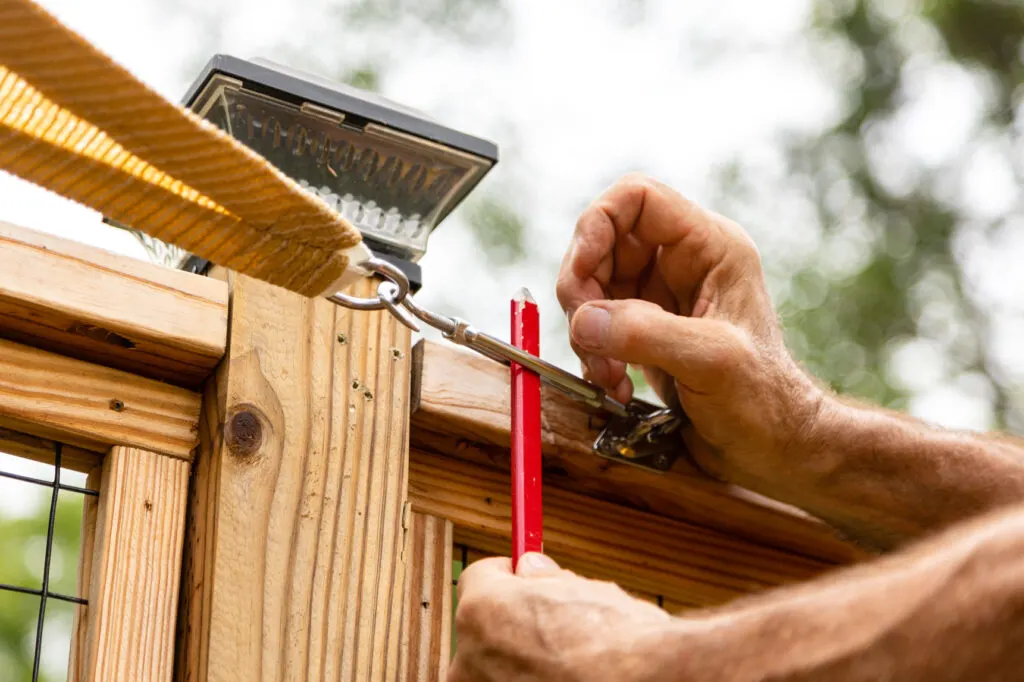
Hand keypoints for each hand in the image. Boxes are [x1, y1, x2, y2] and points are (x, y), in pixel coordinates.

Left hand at [449, 553, 674, 681]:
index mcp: (480, 610)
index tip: (527, 580)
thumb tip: (532, 569)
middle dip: (512, 625)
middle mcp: (470, 657)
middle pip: (484, 628)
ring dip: (523, 663)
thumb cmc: (616, 639)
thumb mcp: (581, 589)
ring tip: (571, 661)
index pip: (478, 578)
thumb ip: (543, 580)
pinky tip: (570, 680)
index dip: (507, 577)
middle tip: (553, 625)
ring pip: (499, 668)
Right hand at [556, 174, 824, 491]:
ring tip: (606, 376)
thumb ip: (646, 334)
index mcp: (710, 247)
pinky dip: (592, 354)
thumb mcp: (712, 362)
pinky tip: (614, 386)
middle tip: (586, 338)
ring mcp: (661, 297)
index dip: (597, 225)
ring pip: (593, 286)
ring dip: (585, 331)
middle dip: (583, 291)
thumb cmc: (765, 403)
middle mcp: (682, 263)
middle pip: (603, 244)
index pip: (637, 199)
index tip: (581, 274)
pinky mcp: (645, 331)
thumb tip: (584, 320)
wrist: (774, 450)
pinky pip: (597, 325)